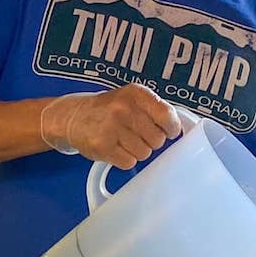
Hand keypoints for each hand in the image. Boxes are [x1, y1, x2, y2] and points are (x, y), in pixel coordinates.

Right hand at [40, 85, 183, 169]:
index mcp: (136, 94)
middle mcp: (123, 108)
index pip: (168, 117)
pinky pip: (129, 163)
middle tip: (135, 134)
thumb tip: (183, 128)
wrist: (72, 116)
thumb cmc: (108, 110)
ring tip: (122, 140)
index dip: (171, 128)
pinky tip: (114, 148)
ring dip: (136, 151)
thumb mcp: (131, 99)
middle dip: (150, 141)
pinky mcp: (101, 146)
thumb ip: (156, 110)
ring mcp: (111, 127)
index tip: (168, 131)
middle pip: (158, 140)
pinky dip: (124, 159)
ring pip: (144, 154)